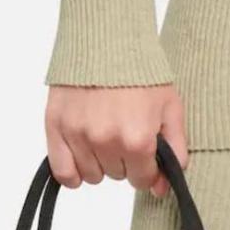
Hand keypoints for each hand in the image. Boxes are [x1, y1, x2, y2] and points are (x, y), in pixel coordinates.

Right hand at [45, 85, 188, 197]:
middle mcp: (106, 142)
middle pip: (117, 176)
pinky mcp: (56, 127)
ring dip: (99, 162)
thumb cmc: (141, 73)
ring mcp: (78, 136)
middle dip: (123, 160)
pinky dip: (72, 172)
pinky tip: (82, 158)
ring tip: (103, 134)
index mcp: (137, 140)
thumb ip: (174, 153)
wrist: (107, 39)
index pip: (141, 179)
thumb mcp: (171, 110)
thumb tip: (161, 189)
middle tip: (123, 131)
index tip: (143, 150)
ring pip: (92, 176)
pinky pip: (63, 172)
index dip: (145, 167)